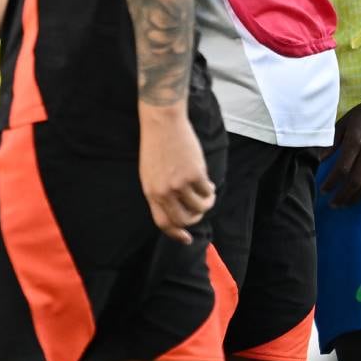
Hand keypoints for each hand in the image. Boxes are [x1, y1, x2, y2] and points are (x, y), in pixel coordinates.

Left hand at [138, 110, 215, 243]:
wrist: (162, 122)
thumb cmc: (157, 146)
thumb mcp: (150, 173)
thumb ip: (160, 192)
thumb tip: (177, 211)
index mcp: (150, 191)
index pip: (163, 222)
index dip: (175, 234)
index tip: (186, 238)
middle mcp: (164, 191)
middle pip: (183, 220)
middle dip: (195, 218)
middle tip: (200, 209)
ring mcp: (179, 184)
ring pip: (199, 207)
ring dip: (206, 203)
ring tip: (207, 193)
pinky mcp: (194, 174)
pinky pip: (207, 192)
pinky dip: (210, 190)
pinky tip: (208, 183)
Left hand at [321, 91, 360, 205]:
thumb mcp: (343, 123)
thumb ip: (331, 142)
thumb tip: (318, 159)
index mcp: (355, 141)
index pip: (342, 168)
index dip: (332, 182)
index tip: (323, 190)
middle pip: (355, 181)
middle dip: (342, 195)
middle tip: (332, 203)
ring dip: (355, 197)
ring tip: (344, 204)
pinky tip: (360, 196)